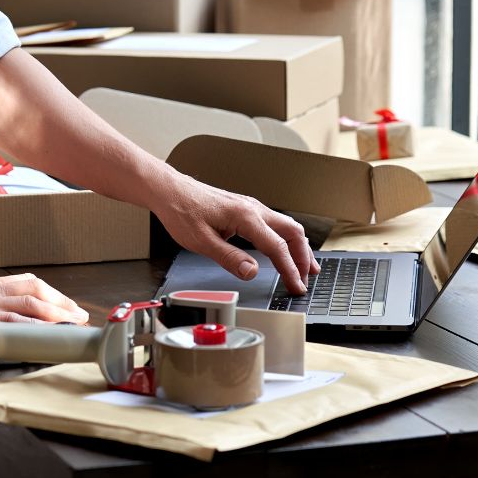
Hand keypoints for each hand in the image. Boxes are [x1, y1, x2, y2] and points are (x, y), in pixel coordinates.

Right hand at [0, 273, 89, 339]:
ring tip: (74, 323)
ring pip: (30, 302)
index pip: (25, 283)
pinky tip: (46, 333)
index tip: (66, 304)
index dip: (49, 293)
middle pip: (35, 289)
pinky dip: (33, 326)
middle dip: (61, 302)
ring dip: (56, 312)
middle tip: (80, 314)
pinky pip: (11, 320)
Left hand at [154, 175, 318, 293]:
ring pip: (287, 226)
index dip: (290, 270)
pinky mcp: (245, 209)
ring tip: (306, 266)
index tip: (296, 286)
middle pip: (292, 232)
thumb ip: (229, 258)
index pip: (277, 247)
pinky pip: (275, 223)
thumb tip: (251, 272)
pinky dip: (286, 238)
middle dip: (304, 257)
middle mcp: (253, 208)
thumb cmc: (181, 211)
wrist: (170, 190)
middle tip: (307, 278)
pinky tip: (285, 248)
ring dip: (299, 246)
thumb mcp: (201, 242)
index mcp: (245, 216)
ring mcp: (251, 207)